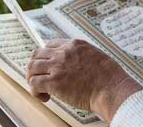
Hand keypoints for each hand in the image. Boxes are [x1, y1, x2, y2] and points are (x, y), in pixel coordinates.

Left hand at [27, 39, 141, 121]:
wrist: (111, 88)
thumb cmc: (109, 77)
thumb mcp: (96, 55)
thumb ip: (83, 56)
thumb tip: (76, 64)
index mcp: (74, 44)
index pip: (50, 45)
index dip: (46, 57)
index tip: (48, 67)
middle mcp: (63, 52)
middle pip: (37, 54)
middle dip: (36, 67)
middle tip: (40, 78)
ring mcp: (57, 66)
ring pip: (32, 67)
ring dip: (33, 79)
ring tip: (41, 89)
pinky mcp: (54, 82)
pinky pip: (34, 84)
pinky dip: (35, 92)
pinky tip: (45, 97)